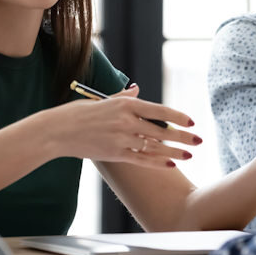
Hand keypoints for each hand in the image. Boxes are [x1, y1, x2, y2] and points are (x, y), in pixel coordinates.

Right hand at [50, 84, 201, 169]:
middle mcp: (125, 121)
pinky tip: (171, 163)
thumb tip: (137, 90)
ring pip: (155, 147)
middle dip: (183, 137)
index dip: (177, 117)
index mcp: (123, 104)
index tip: (190, 122)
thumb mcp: (101, 100)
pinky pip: (142, 159)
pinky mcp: (115, 154)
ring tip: (189, 155)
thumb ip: (122, 97)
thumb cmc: (77, 113)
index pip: (158, 110)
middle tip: (199, 140)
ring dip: (175, 152)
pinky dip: (158, 162)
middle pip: (162, 130)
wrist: (56, 132)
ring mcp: (121, 139)